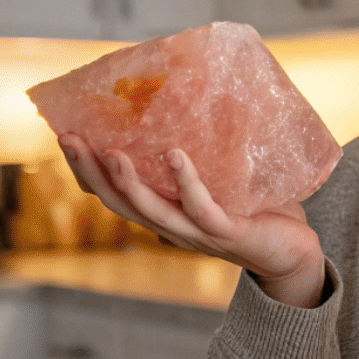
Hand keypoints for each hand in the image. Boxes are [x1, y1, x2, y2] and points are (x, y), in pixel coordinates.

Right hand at [58, 133, 325, 308]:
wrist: (294, 255)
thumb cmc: (258, 214)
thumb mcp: (222, 182)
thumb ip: (205, 155)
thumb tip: (196, 103)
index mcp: (166, 214)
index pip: (114, 194)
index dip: (85, 170)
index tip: (65, 135)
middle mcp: (172, 226)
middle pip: (118, 202)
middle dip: (89, 170)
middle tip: (66, 136)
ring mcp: (197, 232)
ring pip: (150, 210)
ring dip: (127, 181)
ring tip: (109, 151)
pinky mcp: (228, 233)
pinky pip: (201, 208)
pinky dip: (186, 182)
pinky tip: (175, 155)